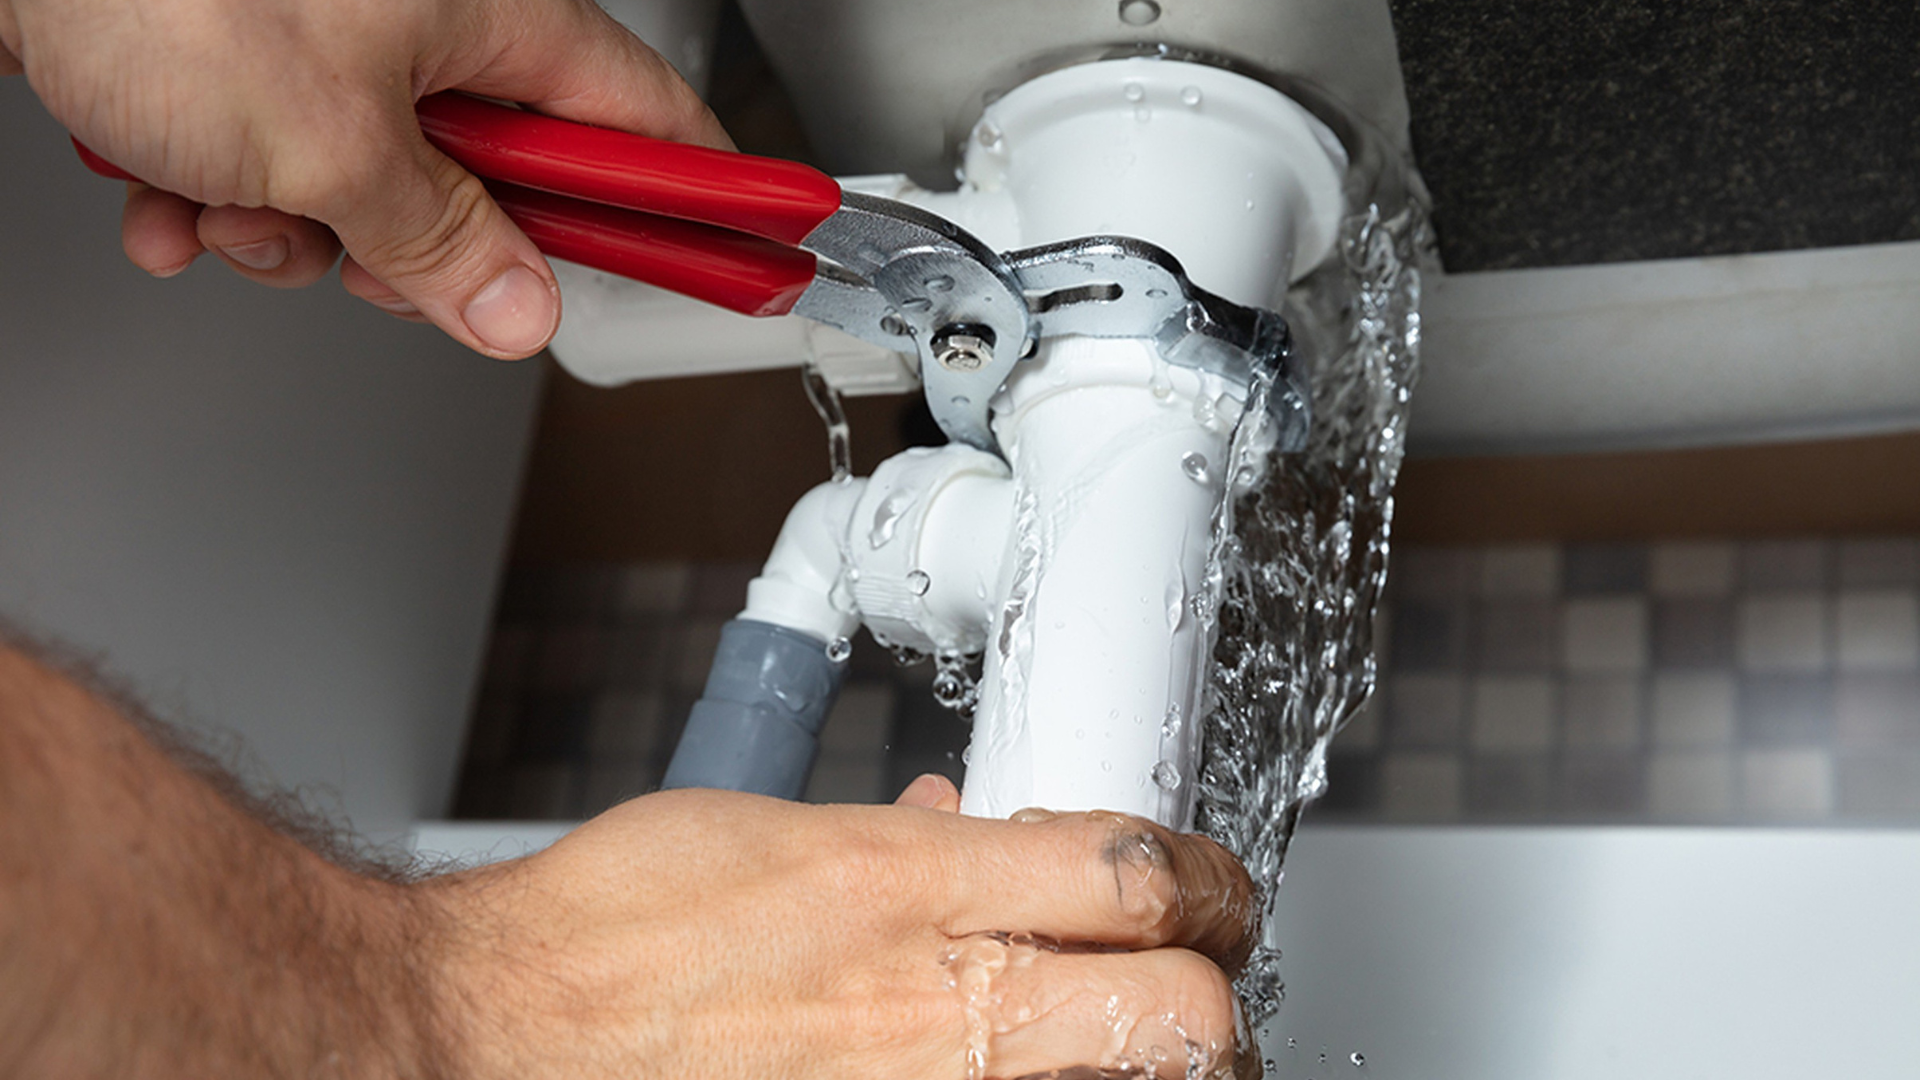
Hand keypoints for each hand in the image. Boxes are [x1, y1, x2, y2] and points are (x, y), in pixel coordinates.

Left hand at [0, 0, 728, 357]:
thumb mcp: (328, 146)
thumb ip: (441, 244)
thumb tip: (517, 308)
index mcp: (494, 15)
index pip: (644, 125)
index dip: (694, 200)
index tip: (741, 253)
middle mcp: (425, 25)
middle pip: (500, 182)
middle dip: (427, 248)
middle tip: (383, 259)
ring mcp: (336, 43)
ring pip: (375, 192)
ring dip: (296, 231)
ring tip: (228, 202)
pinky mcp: (250, 64)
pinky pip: (278, 168)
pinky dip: (221, 198)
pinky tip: (167, 190)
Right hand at [430, 777, 1257, 1079]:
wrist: (510, 1032)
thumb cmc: (619, 928)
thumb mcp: (780, 833)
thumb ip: (901, 839)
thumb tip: (970, 830)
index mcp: (910, 884)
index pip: (1136, 872)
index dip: (1203, 876)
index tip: (1200, 881)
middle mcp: (936, 1007)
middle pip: (1183, 1007)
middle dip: (1213, 981)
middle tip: (1197, 965)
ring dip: (1150, 1053)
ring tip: (1125, 1030)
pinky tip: (1015, 1063)